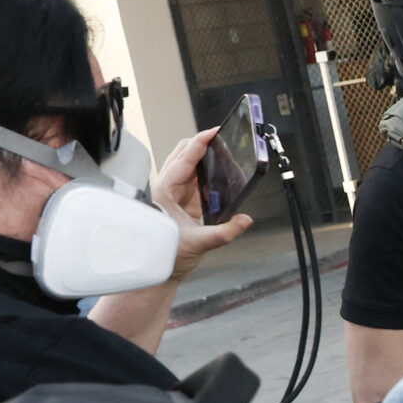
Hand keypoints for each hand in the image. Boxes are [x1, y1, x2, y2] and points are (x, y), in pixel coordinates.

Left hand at [154, 127, 252, 284]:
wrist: (157, 271)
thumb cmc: (165, 256)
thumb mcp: (198, 244)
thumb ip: (225, 232)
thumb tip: (244, 220)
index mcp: (164, 192)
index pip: (183, 159)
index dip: (199, 143)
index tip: (213, 132)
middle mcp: (166, 188)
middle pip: (181, 153)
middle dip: (200, 142)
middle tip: (220, 137)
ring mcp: (174, 193)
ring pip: (186, 163)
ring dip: (202, 155)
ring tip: (221, 150)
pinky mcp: (182, 201)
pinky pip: (193, 178)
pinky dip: (206, 170)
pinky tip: (218, 171)